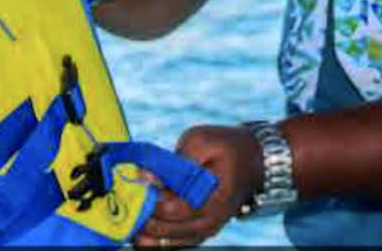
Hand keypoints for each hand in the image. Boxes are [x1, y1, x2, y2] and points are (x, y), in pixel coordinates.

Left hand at [135, 124, 262, 247]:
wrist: (253, 162)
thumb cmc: (226, 148)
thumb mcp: (203, 141)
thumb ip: (174, 161)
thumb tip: (147, 178)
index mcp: (213, 201)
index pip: (170, 209)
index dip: (148, 195)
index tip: (137, 178)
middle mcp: (208, 224)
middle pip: (161, 231)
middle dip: (139, 212)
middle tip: (129, 191)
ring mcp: (202, 233)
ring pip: (160, 243)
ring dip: (142, 226)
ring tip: (133, 203)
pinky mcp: (195, 235)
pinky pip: (166, 245)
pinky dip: (150, 233)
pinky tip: (140, 216)